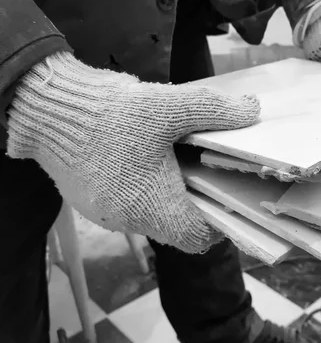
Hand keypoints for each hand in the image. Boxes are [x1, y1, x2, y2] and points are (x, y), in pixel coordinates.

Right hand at [7, 52, 259, 253]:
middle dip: (195, 198)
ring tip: (177, 157)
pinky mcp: (89, 199)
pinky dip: (143, 185)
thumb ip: (215, 110)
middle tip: (206, 167)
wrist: (46, 109)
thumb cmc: (110, 114)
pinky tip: (145, 155)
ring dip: (167, 190)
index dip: (219, 219)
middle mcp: (128, 220)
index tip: (228, 193)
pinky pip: (127, 201)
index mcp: (153, 208)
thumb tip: (253, 110)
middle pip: (176, 224)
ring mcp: (104, 213)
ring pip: (151, 212)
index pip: (199, 236)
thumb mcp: (169, 105)